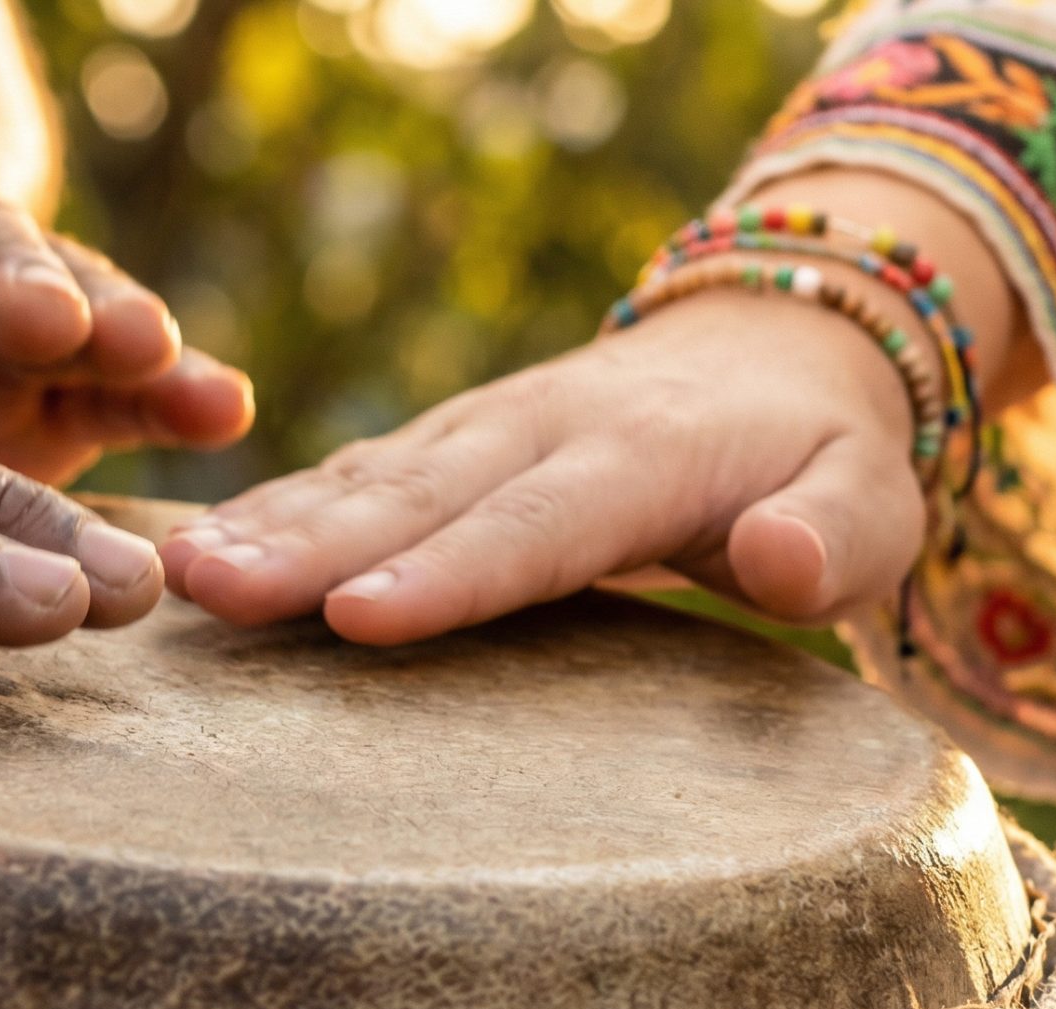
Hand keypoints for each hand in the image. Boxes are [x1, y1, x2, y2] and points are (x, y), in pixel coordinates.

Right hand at [160, 289, 925, 640]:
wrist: (773, 345)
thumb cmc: (826, 460)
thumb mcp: (875, 498)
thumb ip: (837, 534)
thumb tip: (784, 565)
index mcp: (645, 454)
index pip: (540, 523)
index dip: (450, 572)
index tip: (359, 617)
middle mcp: (543, 429)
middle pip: (418, 498)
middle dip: (307, 548)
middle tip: (208, 591)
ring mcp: (484, 430)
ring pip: (368, 482)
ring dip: (269, 528)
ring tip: (181, 578)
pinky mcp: (448, 444)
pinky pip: (354, 478)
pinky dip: (275, 511)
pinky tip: (199, 552)